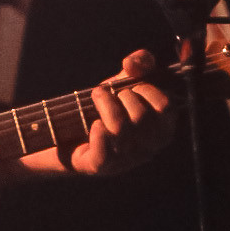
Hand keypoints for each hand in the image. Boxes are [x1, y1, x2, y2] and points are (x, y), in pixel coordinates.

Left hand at [68, 48, 174, 175]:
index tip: (131, 86)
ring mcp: (125, 161)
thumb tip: (133, 63)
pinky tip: (92, 124)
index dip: (147, 89)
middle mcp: (147, 148)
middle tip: (108, 94)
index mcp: (161, 129)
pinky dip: (96, 130)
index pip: (166, 107)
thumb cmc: (101, 108)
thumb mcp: (123, 83)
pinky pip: (104, 150)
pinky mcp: (101, 167)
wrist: (63, 133)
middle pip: (142, 116)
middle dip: (122, 95)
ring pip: (120, 128)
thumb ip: (139, 65)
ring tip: (96, 97)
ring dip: (105, 104)